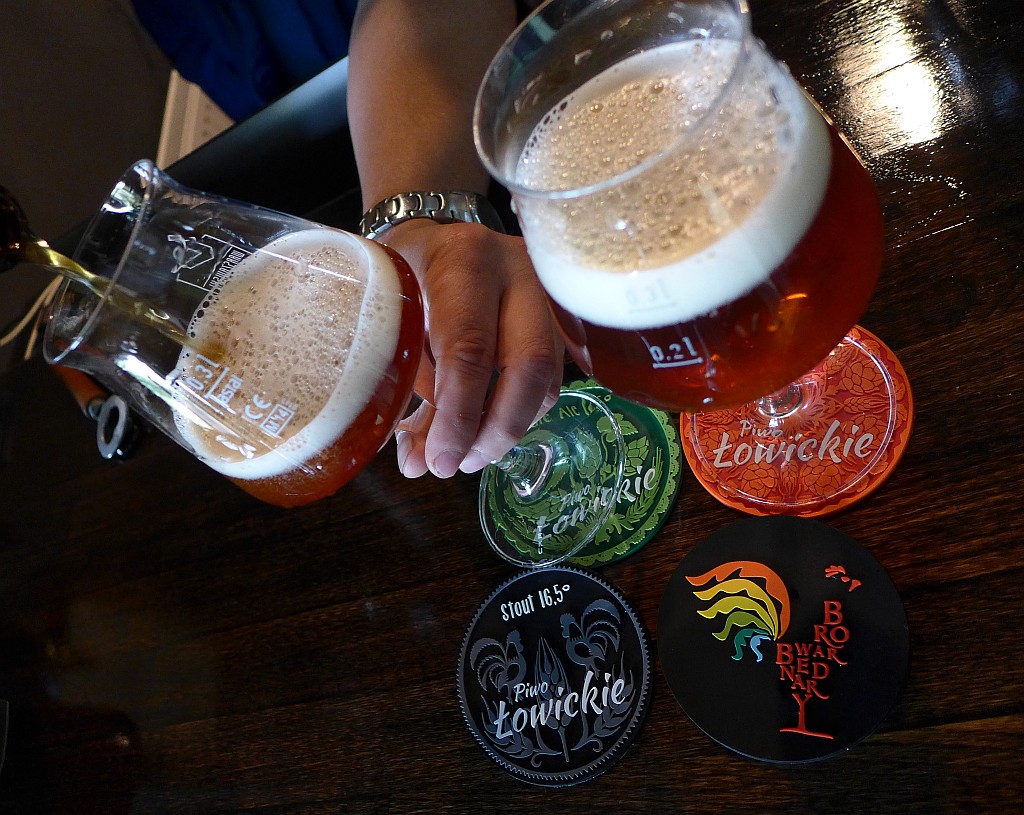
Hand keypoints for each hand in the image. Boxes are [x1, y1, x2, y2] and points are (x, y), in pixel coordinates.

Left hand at [381, 219, 563, 477]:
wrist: (437, 233)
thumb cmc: (407, 271)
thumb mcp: (392, 312)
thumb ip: (409, 383)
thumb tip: (419, 463)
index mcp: (465, 259)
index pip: (470, 346)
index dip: (458, 414)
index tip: (439, 459)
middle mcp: (518, 270)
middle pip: (528, 362)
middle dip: (496, 428)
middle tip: (461, 465)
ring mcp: (548, 291)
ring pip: (546, 374)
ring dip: (509, 427)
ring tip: (471, 455)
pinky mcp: (560, 315)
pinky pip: (551, 375)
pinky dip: (521, 411)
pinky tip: (489, 428)